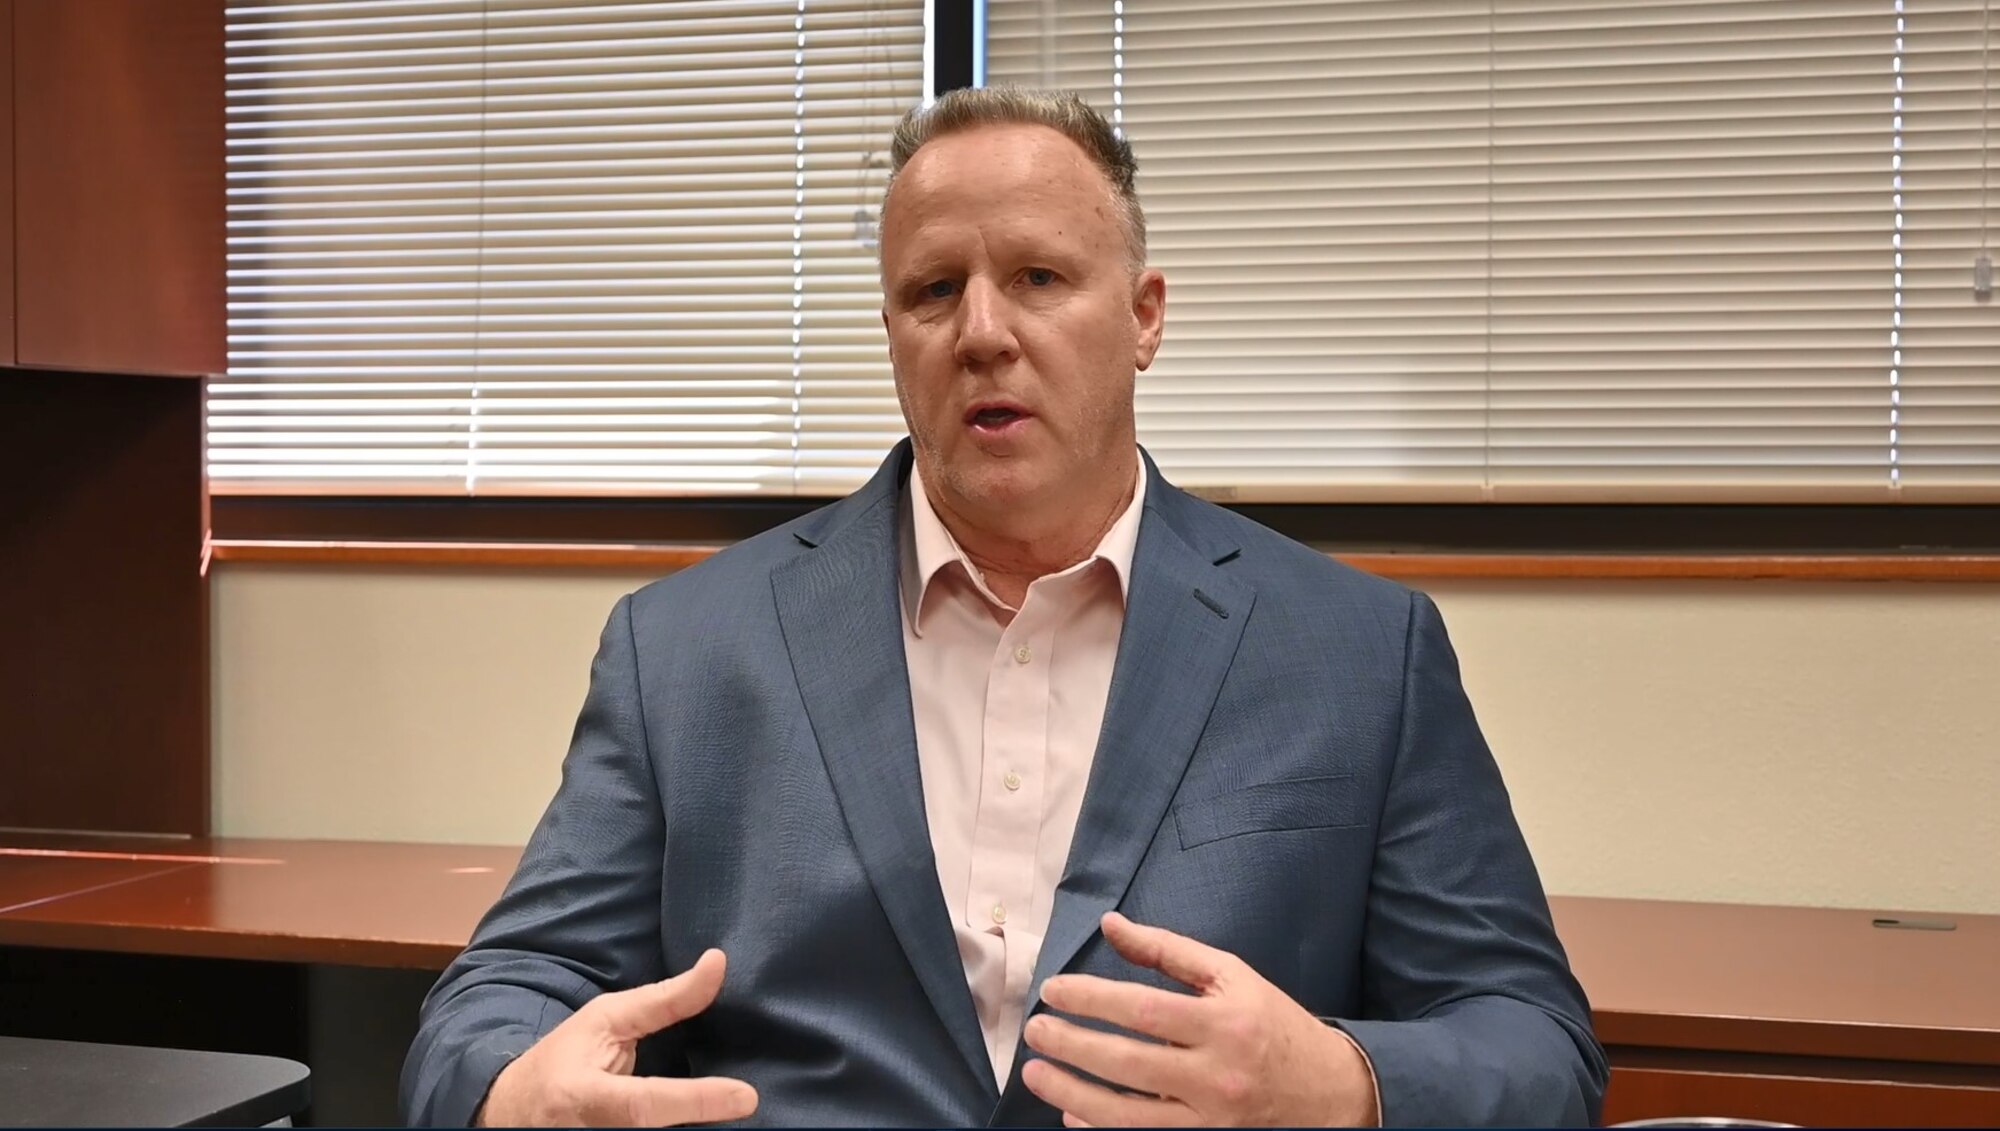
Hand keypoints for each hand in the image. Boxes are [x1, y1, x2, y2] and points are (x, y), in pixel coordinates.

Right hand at [477, 949, 758, 1126]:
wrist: (513, 1109)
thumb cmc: (565, 1057)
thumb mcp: (606, 1018)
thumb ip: (664, 1000)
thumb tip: (717, 963)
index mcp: (582, 1094)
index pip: (644, 1104)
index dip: (696, 1101)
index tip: (746, 1097)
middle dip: (701, 1122)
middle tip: (744, 1104)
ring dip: (693, 1130)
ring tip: (725, 1108)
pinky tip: (703, 1122)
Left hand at [1021, 912, 1378, 1126]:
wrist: (1329, 1091)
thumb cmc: (1271, 1024)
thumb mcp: (1230, 976)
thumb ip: (1167, 951)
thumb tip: (1110, 924)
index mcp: (1226, 1022)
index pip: (1145, 1010)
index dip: (1092, 998)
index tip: (1054, 991)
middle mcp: (1219, 1074)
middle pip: (1129, 1063)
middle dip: (1072, 1045)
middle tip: (1034, 1031)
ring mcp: (1212, 1120)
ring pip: (1128, 1115)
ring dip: (1073, 1093)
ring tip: (1036, 1073)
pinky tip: (1072, 1113)